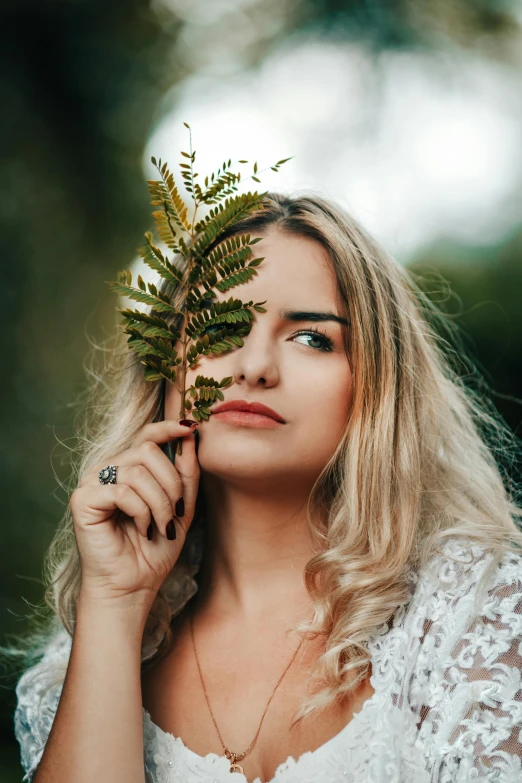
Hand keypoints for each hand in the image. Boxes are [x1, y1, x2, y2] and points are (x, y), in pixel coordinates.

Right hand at [70, 419, 198, 609]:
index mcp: (129, 467)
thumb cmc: (155, 547)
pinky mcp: (83, 499)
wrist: (134, 584)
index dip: (169, 428)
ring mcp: (93, 482)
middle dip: (171, 484)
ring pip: (138, 472)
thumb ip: (186, 472)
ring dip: (159, 504)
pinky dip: (141, 512)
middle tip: (174, 514)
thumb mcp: (180, 506)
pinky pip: (122, 492)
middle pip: (148, 451)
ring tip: (160, 527)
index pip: (147, 435)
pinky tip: (142, 530)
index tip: (191, 427)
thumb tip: (190, 431)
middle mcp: (108, 469)